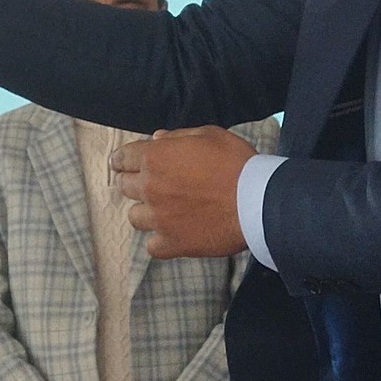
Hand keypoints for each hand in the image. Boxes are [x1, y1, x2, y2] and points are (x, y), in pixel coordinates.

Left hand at [113, 127, 256, 258]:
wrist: (257, 201)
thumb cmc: (236, 163)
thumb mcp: (210, 135)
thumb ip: (178, 136)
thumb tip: (156, 138)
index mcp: (155, 158)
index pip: (122, 158)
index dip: (123, 160)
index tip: (124, 164)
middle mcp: (150, 188)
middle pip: (125, 186)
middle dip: (135, 182)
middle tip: (153, 184)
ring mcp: (159, 219)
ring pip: (135, 217)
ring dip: (146, 212)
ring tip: (165, 211)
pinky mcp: (172, 243)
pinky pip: (152, 246)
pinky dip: (160, 240)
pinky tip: (173, 234)